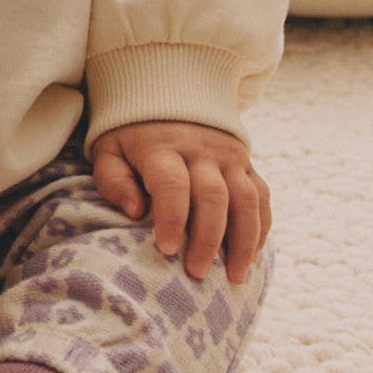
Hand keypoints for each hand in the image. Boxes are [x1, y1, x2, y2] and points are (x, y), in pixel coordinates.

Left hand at [88, 119, 270, 284]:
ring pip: (245, 200)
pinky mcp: (246, 163)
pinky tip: (252, 256)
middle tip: (197, 273)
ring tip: (235, 277)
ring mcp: (228, 156)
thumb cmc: (131, 137)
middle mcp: (200, 150)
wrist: (168, 95)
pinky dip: (261, 228)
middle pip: (213, 197)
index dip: (171, 218)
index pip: (172, 184)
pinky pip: (262, 196)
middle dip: (207, 239)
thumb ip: (114, 181)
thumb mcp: (109, 151)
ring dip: (243, 241)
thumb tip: (135, 212)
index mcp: (161, 147)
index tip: (166, 249)